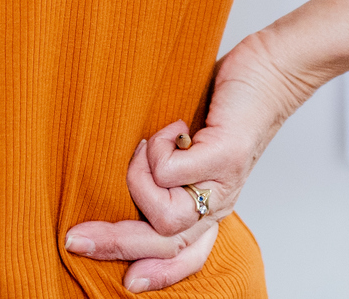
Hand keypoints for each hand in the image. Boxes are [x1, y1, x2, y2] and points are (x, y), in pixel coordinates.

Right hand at [63, 34, 314, 292]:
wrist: (272, 71)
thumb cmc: (227, 104)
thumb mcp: (194, 143)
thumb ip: (168, 165)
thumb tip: (121, 176)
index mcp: (209, 204)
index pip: (187, 256)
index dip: (158, 274)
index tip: (126, 284)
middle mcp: (217, 201)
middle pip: (165, 244)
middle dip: (115, 243)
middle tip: (76, 238)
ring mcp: (224, 182)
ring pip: (165, 217)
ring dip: (138, 179)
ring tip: (143, 145)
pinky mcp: (227, 155)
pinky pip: (172, 171)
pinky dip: (158, 148)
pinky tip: (169, 127)